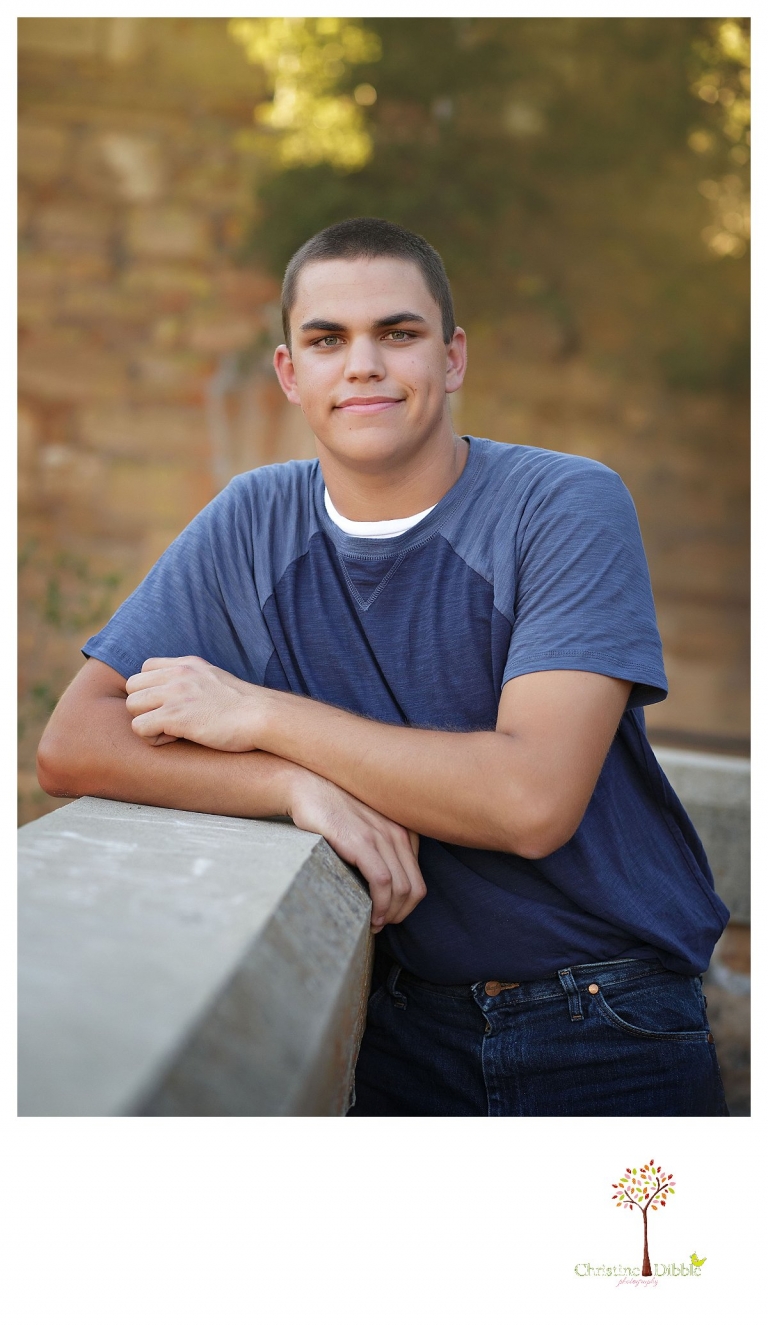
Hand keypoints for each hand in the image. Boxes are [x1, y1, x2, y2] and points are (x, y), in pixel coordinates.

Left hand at [125, 656, 262, 749]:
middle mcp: (178, 675)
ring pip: (132, 706)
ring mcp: (175, 694)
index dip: (150, 690)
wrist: (263, 716)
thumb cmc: (244, 708)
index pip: (145, 668)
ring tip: (171, 731)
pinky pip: (139, 727)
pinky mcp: (175, 716)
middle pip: (132, 687)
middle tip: (166, 720)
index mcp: (187, 665)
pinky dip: (152, 738)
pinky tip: (175, 739)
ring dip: (146, 722)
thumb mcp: (215, 680)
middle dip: (144, 707)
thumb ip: (194, 681)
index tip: (168, 705)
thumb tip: (180, 696)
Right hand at [286, 768, 424, 932]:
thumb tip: (385, 885)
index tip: (388, 915)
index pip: (418, 879)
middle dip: (400, 915)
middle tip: (382, 925)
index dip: (406, 905)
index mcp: (403, 829)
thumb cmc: (333, 810)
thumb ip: (381, 847)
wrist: (307, 786)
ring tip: (375, 924)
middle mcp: (397, 831)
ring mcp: (381, 836)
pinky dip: (381, 905)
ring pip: (402, 888)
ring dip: (391, 915)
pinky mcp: (361, 841)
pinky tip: (371, 916)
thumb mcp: (366, 827)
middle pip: (414, 888)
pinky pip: (382, 881)